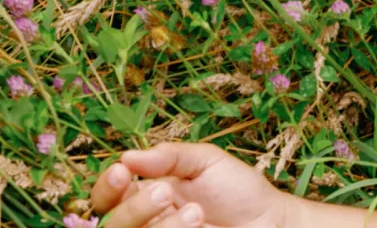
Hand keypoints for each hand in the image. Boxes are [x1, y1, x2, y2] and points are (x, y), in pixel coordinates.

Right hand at [91, 142, 295, 227]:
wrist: (271, 219)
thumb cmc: (238, 189)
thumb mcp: (206, 162)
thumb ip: (169, 157)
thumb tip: (127, 156)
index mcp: (146, 194)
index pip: (107, 196)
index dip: (106, 187)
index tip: (123, 172)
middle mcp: (147, 222)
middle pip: (112, 224)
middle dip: (133, 209)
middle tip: (165, 192)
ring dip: (160, 225)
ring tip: (196, 212)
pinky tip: (199, 225)